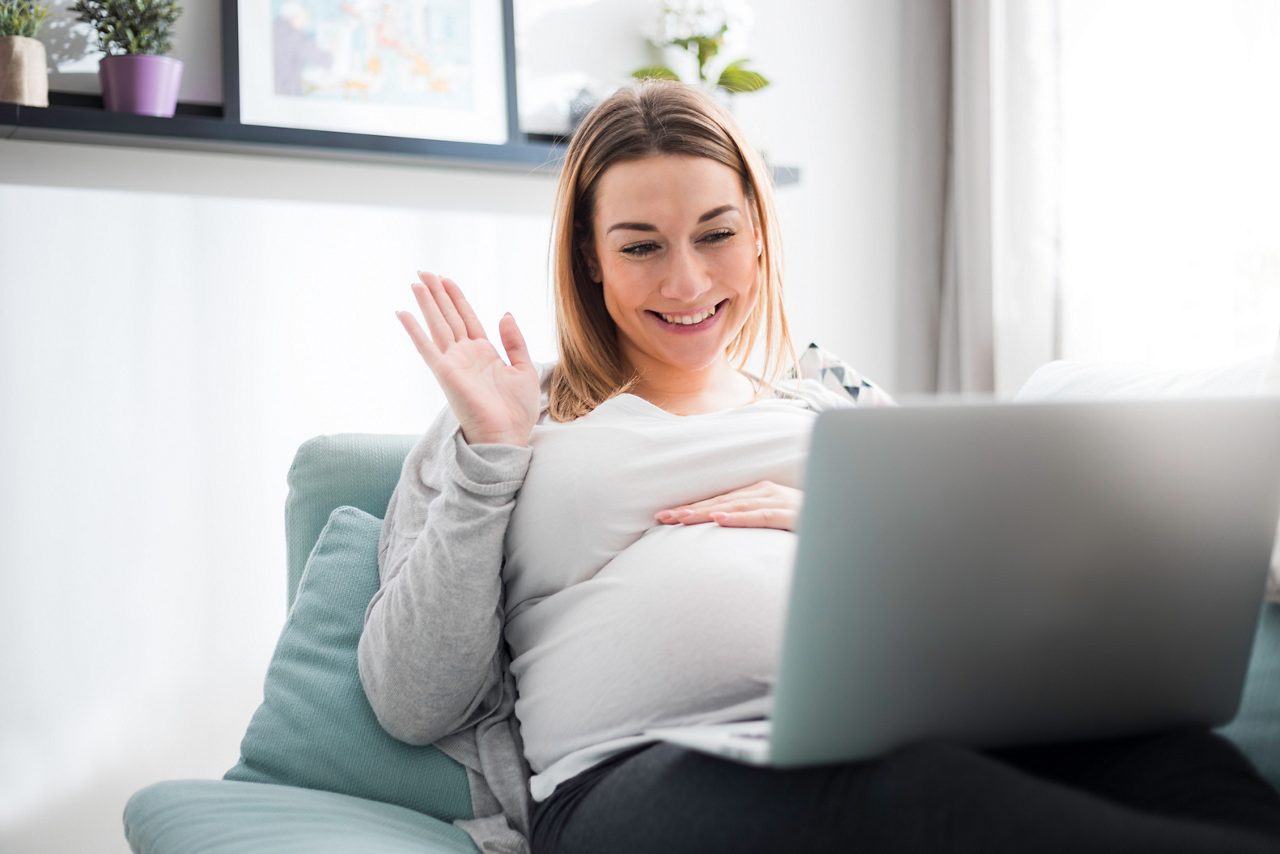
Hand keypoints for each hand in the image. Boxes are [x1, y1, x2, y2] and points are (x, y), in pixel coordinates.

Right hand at [397, 271, 539, 445]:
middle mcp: (466, 355)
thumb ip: (515, 341)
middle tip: (423, 271)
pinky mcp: (445, 373)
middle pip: (449, 316)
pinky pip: (426, 346)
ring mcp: (453, 363)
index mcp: (485, 353)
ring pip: (437, 325)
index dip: (457, 298)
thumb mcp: (524, 369)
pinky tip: (402, 312)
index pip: (467, 318)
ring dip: (426, 303)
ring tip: (416, 282)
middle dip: (437, 293)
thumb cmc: (517, 412)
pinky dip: (414, 329)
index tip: (446, 279)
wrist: (507, 436)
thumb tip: (504, 314)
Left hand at [654, 481, 801, 531]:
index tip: (665, 518)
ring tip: (680, 519)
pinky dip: (739, 517)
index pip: (720, 501)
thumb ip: (756, 524)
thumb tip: (725, 531)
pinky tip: (719, 519)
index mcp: (762, 494)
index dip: (692, 508)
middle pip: (722, 501)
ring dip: (706, 512)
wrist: (847, 525)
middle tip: (661, 518)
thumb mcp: (777, 525)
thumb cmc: (810, 528)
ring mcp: (780, 501)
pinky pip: (762, 516)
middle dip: (690, 510)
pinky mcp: (792, 514)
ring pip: (736, 506)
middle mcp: (768, 492)